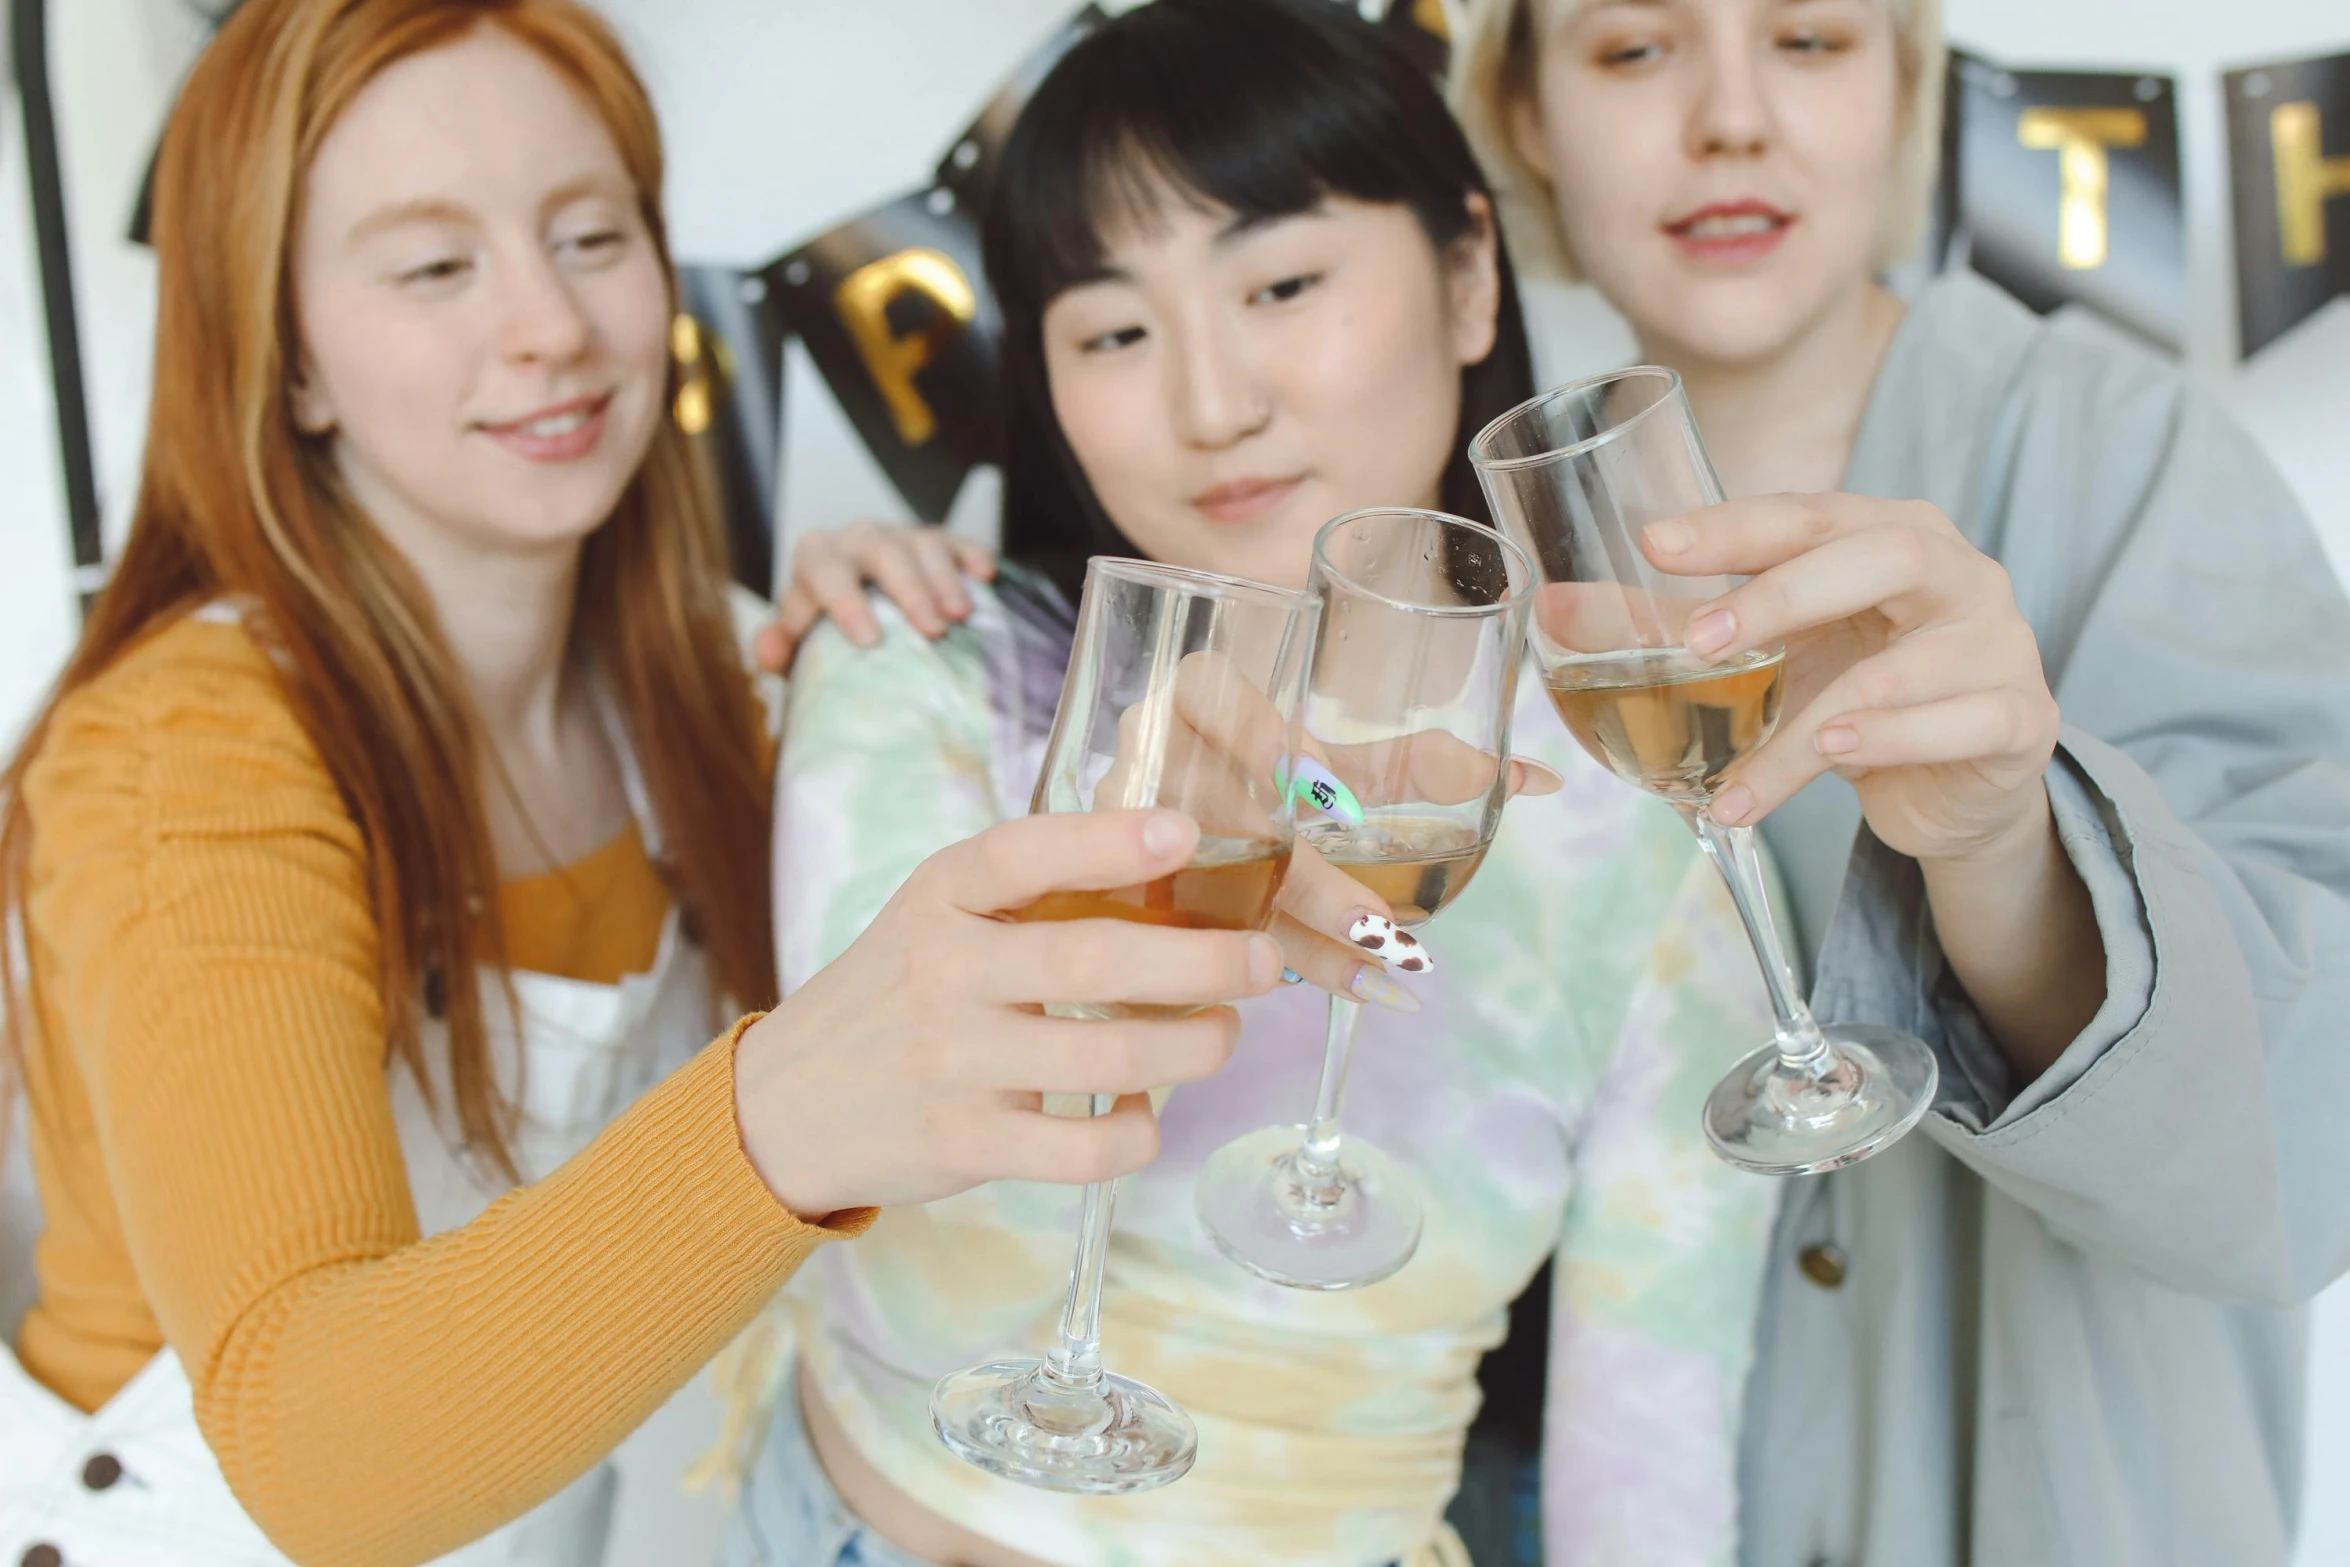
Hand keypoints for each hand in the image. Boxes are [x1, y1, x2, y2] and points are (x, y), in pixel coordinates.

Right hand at [733, 810, 1276, 1216]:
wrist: (784, 1107)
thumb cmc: (894, 996)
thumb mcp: (935, 918)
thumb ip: (1026, 893)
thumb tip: (1175, 862)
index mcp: (940, 898)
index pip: (1024, 852)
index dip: (1109, 840)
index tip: (1186, 830)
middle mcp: (944, 971)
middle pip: (1096, 960)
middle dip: (1205, 960)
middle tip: (1261, 960)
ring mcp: (953, 1062)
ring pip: (1111, 1056)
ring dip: (1196, 1045)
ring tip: (1221, 1033)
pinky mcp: (967, 1144)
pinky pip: (1086, 1147)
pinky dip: (1140, 1132)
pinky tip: (1147, 1110)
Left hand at [754, 519, 998, 672]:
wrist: (862, 611)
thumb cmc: (829, 634)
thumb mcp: (800, 644)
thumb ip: (779, 648)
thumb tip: (767, 650)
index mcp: (817, 559)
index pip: (824, 570)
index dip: (845, 601)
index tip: (870, 640)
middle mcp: (858, 539)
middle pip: (882, 552)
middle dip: (908, 590)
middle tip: (932, 630)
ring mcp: (902, 535)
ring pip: (923, 544)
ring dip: (944, 580)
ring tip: (960, 616)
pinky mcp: (940, 541)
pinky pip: (958, 540)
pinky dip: (972, 554)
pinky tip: (984, 576)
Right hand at [1091, 651, 1560, 1001]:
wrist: (1149, 821)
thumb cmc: (1255, 773)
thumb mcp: (1326, 760)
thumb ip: (1409, 765)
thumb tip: (1538, 780)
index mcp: (1189, 698)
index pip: (1206, 689)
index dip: (1257, 732)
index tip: (1318, 783)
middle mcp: (1148, 761)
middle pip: (1216, 815)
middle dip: (1301, 879)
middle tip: (1377, 924)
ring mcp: (1122, 836)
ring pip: (1205, 895)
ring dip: (1296, 943)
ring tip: (1379, 978)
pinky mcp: (1121, 900)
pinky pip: (1187, 942)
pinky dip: (1259, 975)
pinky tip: (1322, 999)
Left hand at [1644, 493, 2060, 862]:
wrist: (1955, 784)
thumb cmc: (1855, 693)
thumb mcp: (1771, 656)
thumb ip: (1676, 628)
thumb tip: (1553, 606)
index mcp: (1890, 534)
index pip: (1809, 513)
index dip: (1734, 526)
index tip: (1653, 543)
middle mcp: (1955, 572)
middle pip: (1878, 555)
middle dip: (1781, 596)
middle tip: (1697, 641)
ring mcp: (1999, 642)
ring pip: (1905, 668)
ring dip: (1810, 724)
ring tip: (1735, 770)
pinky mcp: (2022, 718)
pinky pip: (1960, 723)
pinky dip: (1891, 744)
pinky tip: (1836, 761)